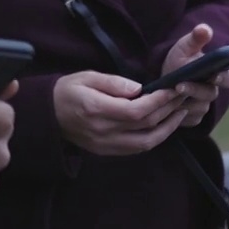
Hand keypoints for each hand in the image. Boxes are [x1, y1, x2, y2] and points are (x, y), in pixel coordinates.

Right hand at [53, 71, 187, 155]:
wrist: (46, 115)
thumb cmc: (67, 90)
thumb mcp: (86, 77)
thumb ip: (113, 82)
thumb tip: (139, 88)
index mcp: (96, 109)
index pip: (137, 110)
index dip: (158, 101)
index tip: (172, 89)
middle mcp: (103, 131)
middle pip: (145, 125)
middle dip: (168, 110)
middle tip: (182, 96)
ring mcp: (105, 145)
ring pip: (146, 142)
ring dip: (167, 128)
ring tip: (180, 113)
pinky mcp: (107, 152)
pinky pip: (137, 149)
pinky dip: (154, 138)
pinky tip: (162, 126)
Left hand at [162, 24, 228, 127]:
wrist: (165, 77)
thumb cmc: (179, 60)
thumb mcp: (185, 48)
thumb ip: (195, 39)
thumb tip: (204, 28)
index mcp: (218, 74)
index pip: (228, 79)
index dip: (222, 78)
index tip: (213, 75)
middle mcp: (213, 92)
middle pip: (209, 94)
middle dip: (194, 90)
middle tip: (179, 85)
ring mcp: (204, 106)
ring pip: (197, 107)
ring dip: (182, 101)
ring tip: (167, 94)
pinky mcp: (193, 118)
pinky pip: (188, 119)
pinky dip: (176, 112)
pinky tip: (166, 105)